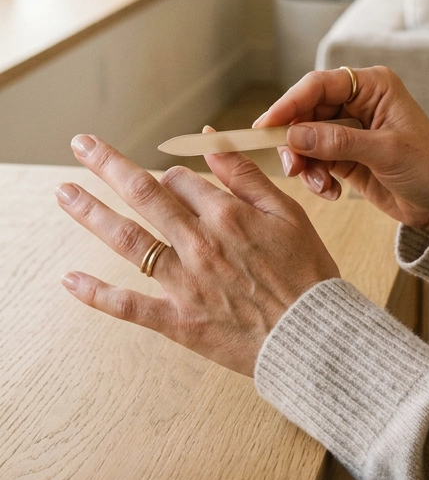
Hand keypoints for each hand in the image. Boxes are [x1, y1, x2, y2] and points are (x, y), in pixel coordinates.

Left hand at [57, 132, 339, 374]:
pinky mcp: (179, 321)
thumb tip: (212, 142)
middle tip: (81, 144)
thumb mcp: (289, 213)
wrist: (313, 337)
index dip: (172, 176)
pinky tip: (69, 279)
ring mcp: (185, 283)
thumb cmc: (308, 275)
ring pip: (129, 241)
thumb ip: (246, 177)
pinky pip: (130, 305)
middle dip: (108, 165)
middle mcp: (199, 244)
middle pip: (143, 194)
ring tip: (64, 192)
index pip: (181, 180)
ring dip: (92, 213)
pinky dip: (97, 293)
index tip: (172, 182)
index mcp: (227, 215)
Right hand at [258, 66, 428, 233]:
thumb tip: (294, 135)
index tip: (266, 125)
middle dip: (295, 140)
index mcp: (373, 86)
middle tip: (291, 167)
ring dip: (305, 163)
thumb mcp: (386, 152)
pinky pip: (315, 160)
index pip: (319, 85)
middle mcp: (358, 103)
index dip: (290, 102)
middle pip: (306, 111)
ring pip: (306, 138)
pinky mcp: (345, 155)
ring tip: (320, 185)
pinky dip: (315, 177)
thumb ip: (338, 142)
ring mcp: (349, 130)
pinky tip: (331, 192)